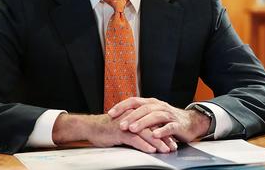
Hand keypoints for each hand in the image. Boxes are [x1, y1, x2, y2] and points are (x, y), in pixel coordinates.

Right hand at [53, 112, 176, 153]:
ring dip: (157, 142)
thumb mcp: (125, 128)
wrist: (91, 126)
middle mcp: (134, 118)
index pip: (154, 123)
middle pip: (153, 127)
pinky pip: (135, 139)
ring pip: (146, 133)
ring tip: (166, 149)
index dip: (163, 132)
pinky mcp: (120, 131)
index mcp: (136, 115)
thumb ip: (136, 130)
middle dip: (164, 138)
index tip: (172, 141)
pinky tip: (151, 150)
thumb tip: (149, 138)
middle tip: (173, 146)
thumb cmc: (108, 128)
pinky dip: (144, 145)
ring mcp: (127, 124)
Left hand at [109, 98, 210, 141]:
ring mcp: (169, 115)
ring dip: (143, 122)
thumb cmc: (168, 120)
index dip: (122, 106)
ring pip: (155, 116)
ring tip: (133, 129)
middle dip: (131, 117)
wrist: (191, 122)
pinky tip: (154, 135)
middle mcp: (159, 106)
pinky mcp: (177, 125)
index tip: (110, 113)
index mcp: (151, 103)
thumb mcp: (152, 115)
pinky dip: (161, 131)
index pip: (134, 101)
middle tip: (121, 125)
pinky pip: (169, 127)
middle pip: (144, 108)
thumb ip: (139, 115)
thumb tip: (119, 118)